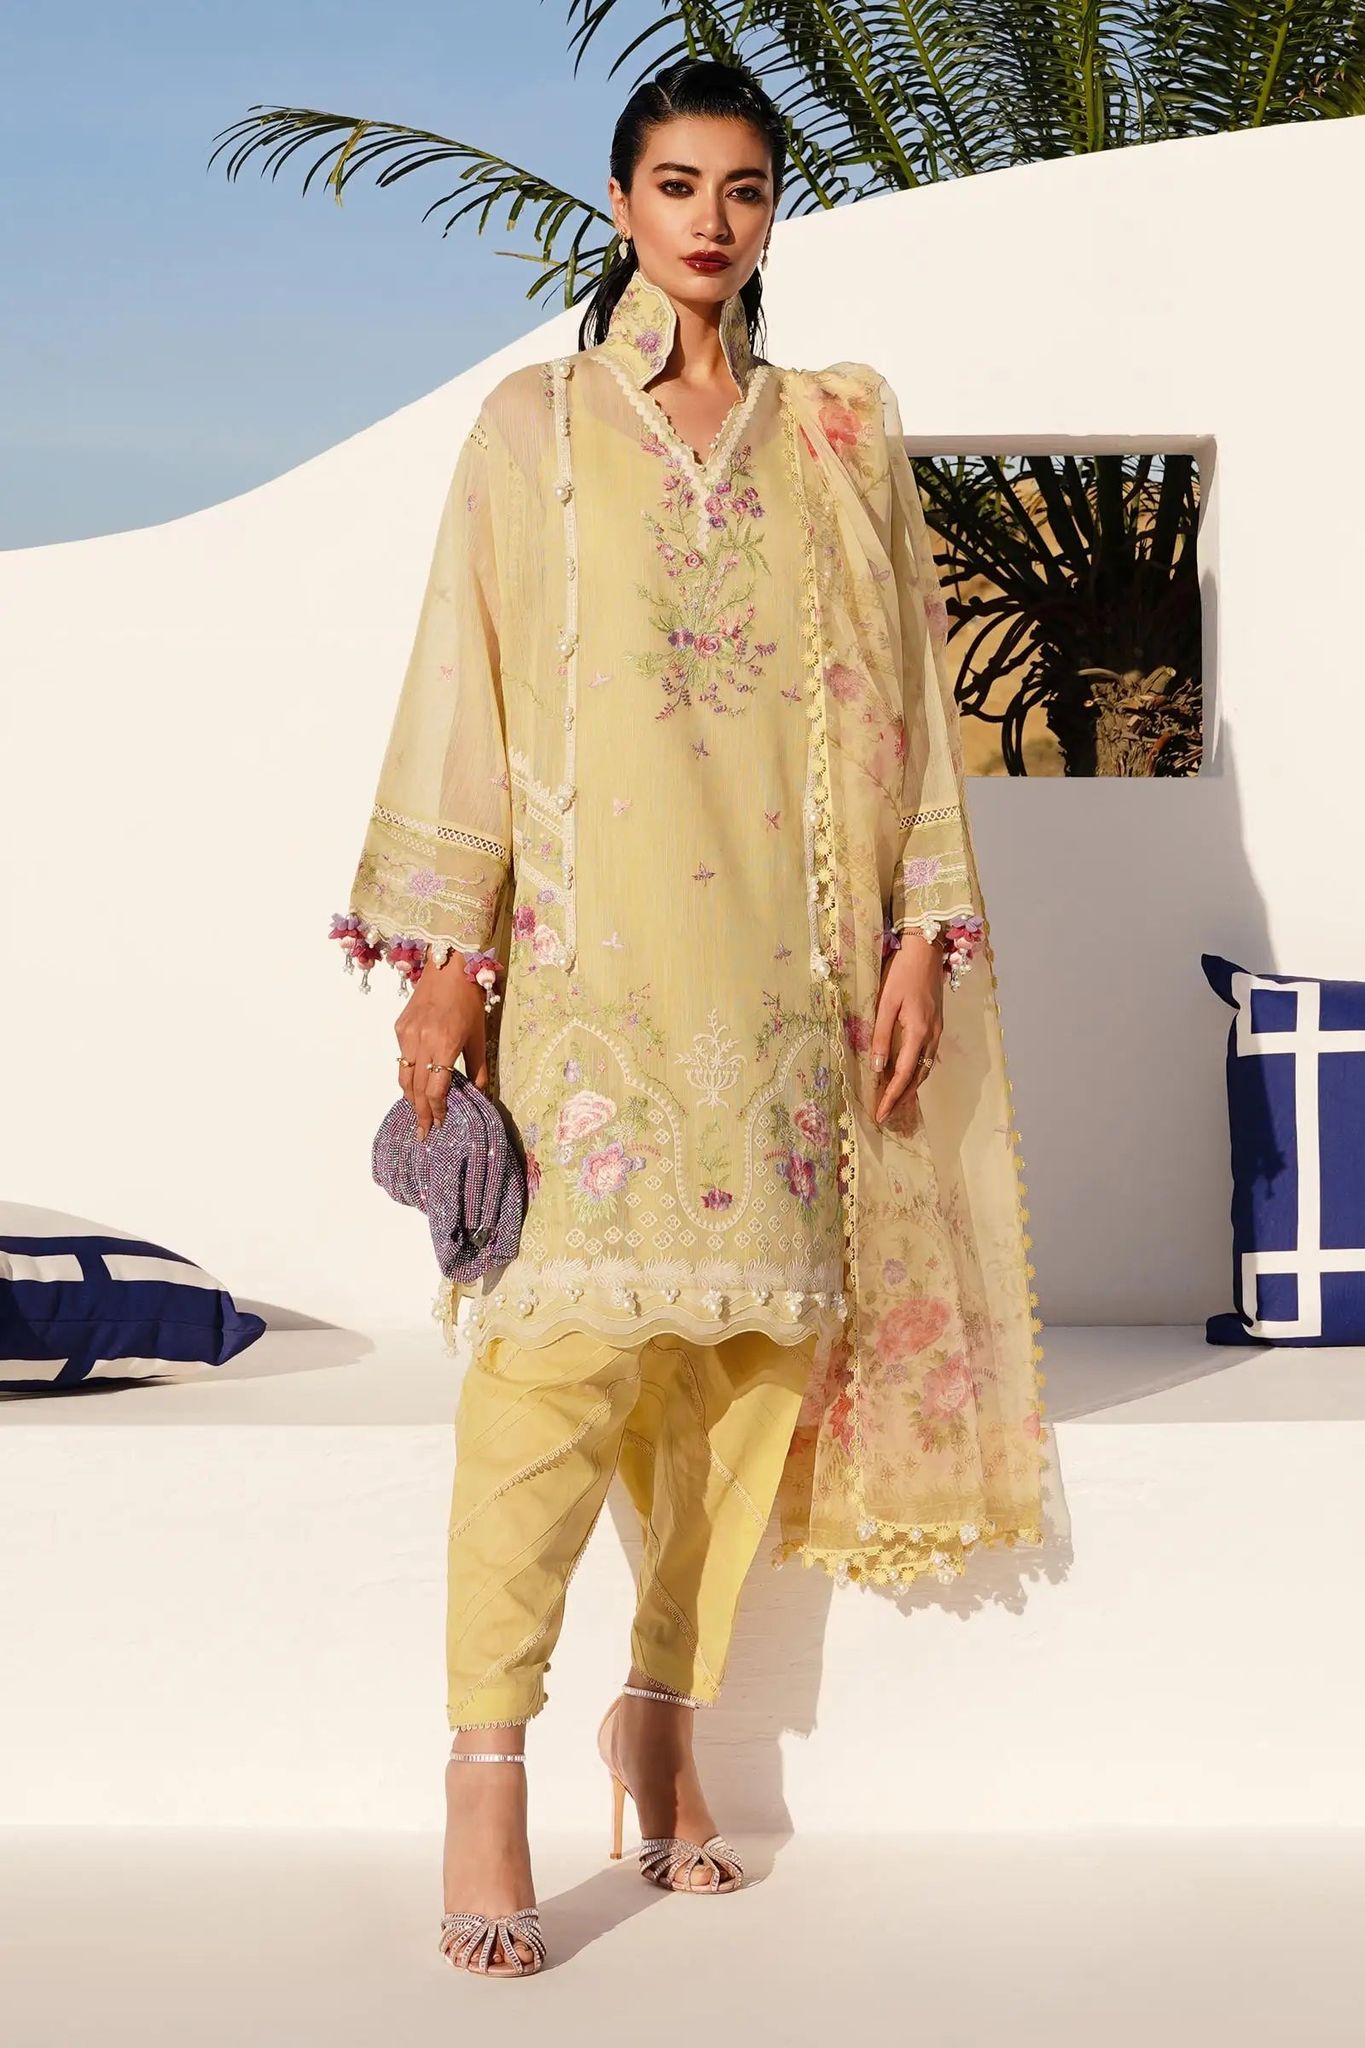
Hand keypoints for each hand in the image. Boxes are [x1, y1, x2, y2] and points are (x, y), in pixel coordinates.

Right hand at [395, 950, 488, 1139]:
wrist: (449, 966)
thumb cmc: (469, 1001)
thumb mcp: (479, 1036)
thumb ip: (478, 1068)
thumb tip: (478, 1095)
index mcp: (444, 1044)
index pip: (435, 1089)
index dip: (437, 1110)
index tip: (440, 1124)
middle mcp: (421, 1040)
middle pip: (415, 1087)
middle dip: (420, 1112)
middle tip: (423, 1132)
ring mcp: (406, 1034)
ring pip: (403, 1075)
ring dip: (410, 1097)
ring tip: (418, 1113)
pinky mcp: (399, 1027)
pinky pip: (402, 1057)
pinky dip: (408, 1073)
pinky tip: (416, 1082)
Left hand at [871, 933, 942, 1126]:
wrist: (926, 950)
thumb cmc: (901, 973)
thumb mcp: (886, 1003)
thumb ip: (882, 1036)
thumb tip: (878, 1067)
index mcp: (918, 1032)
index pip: (903, 1075)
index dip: (891, 1097)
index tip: (881, 1114)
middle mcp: (931, 1036)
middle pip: (918, 1077)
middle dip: (902, 1099)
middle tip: (886, 1115)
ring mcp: (937, 1031)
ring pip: (925, 1069)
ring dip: (911, 1088)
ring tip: (896, 1102)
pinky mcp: (937, 1024)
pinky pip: (928, 1057)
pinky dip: (918, 1072)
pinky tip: (908, 1075)